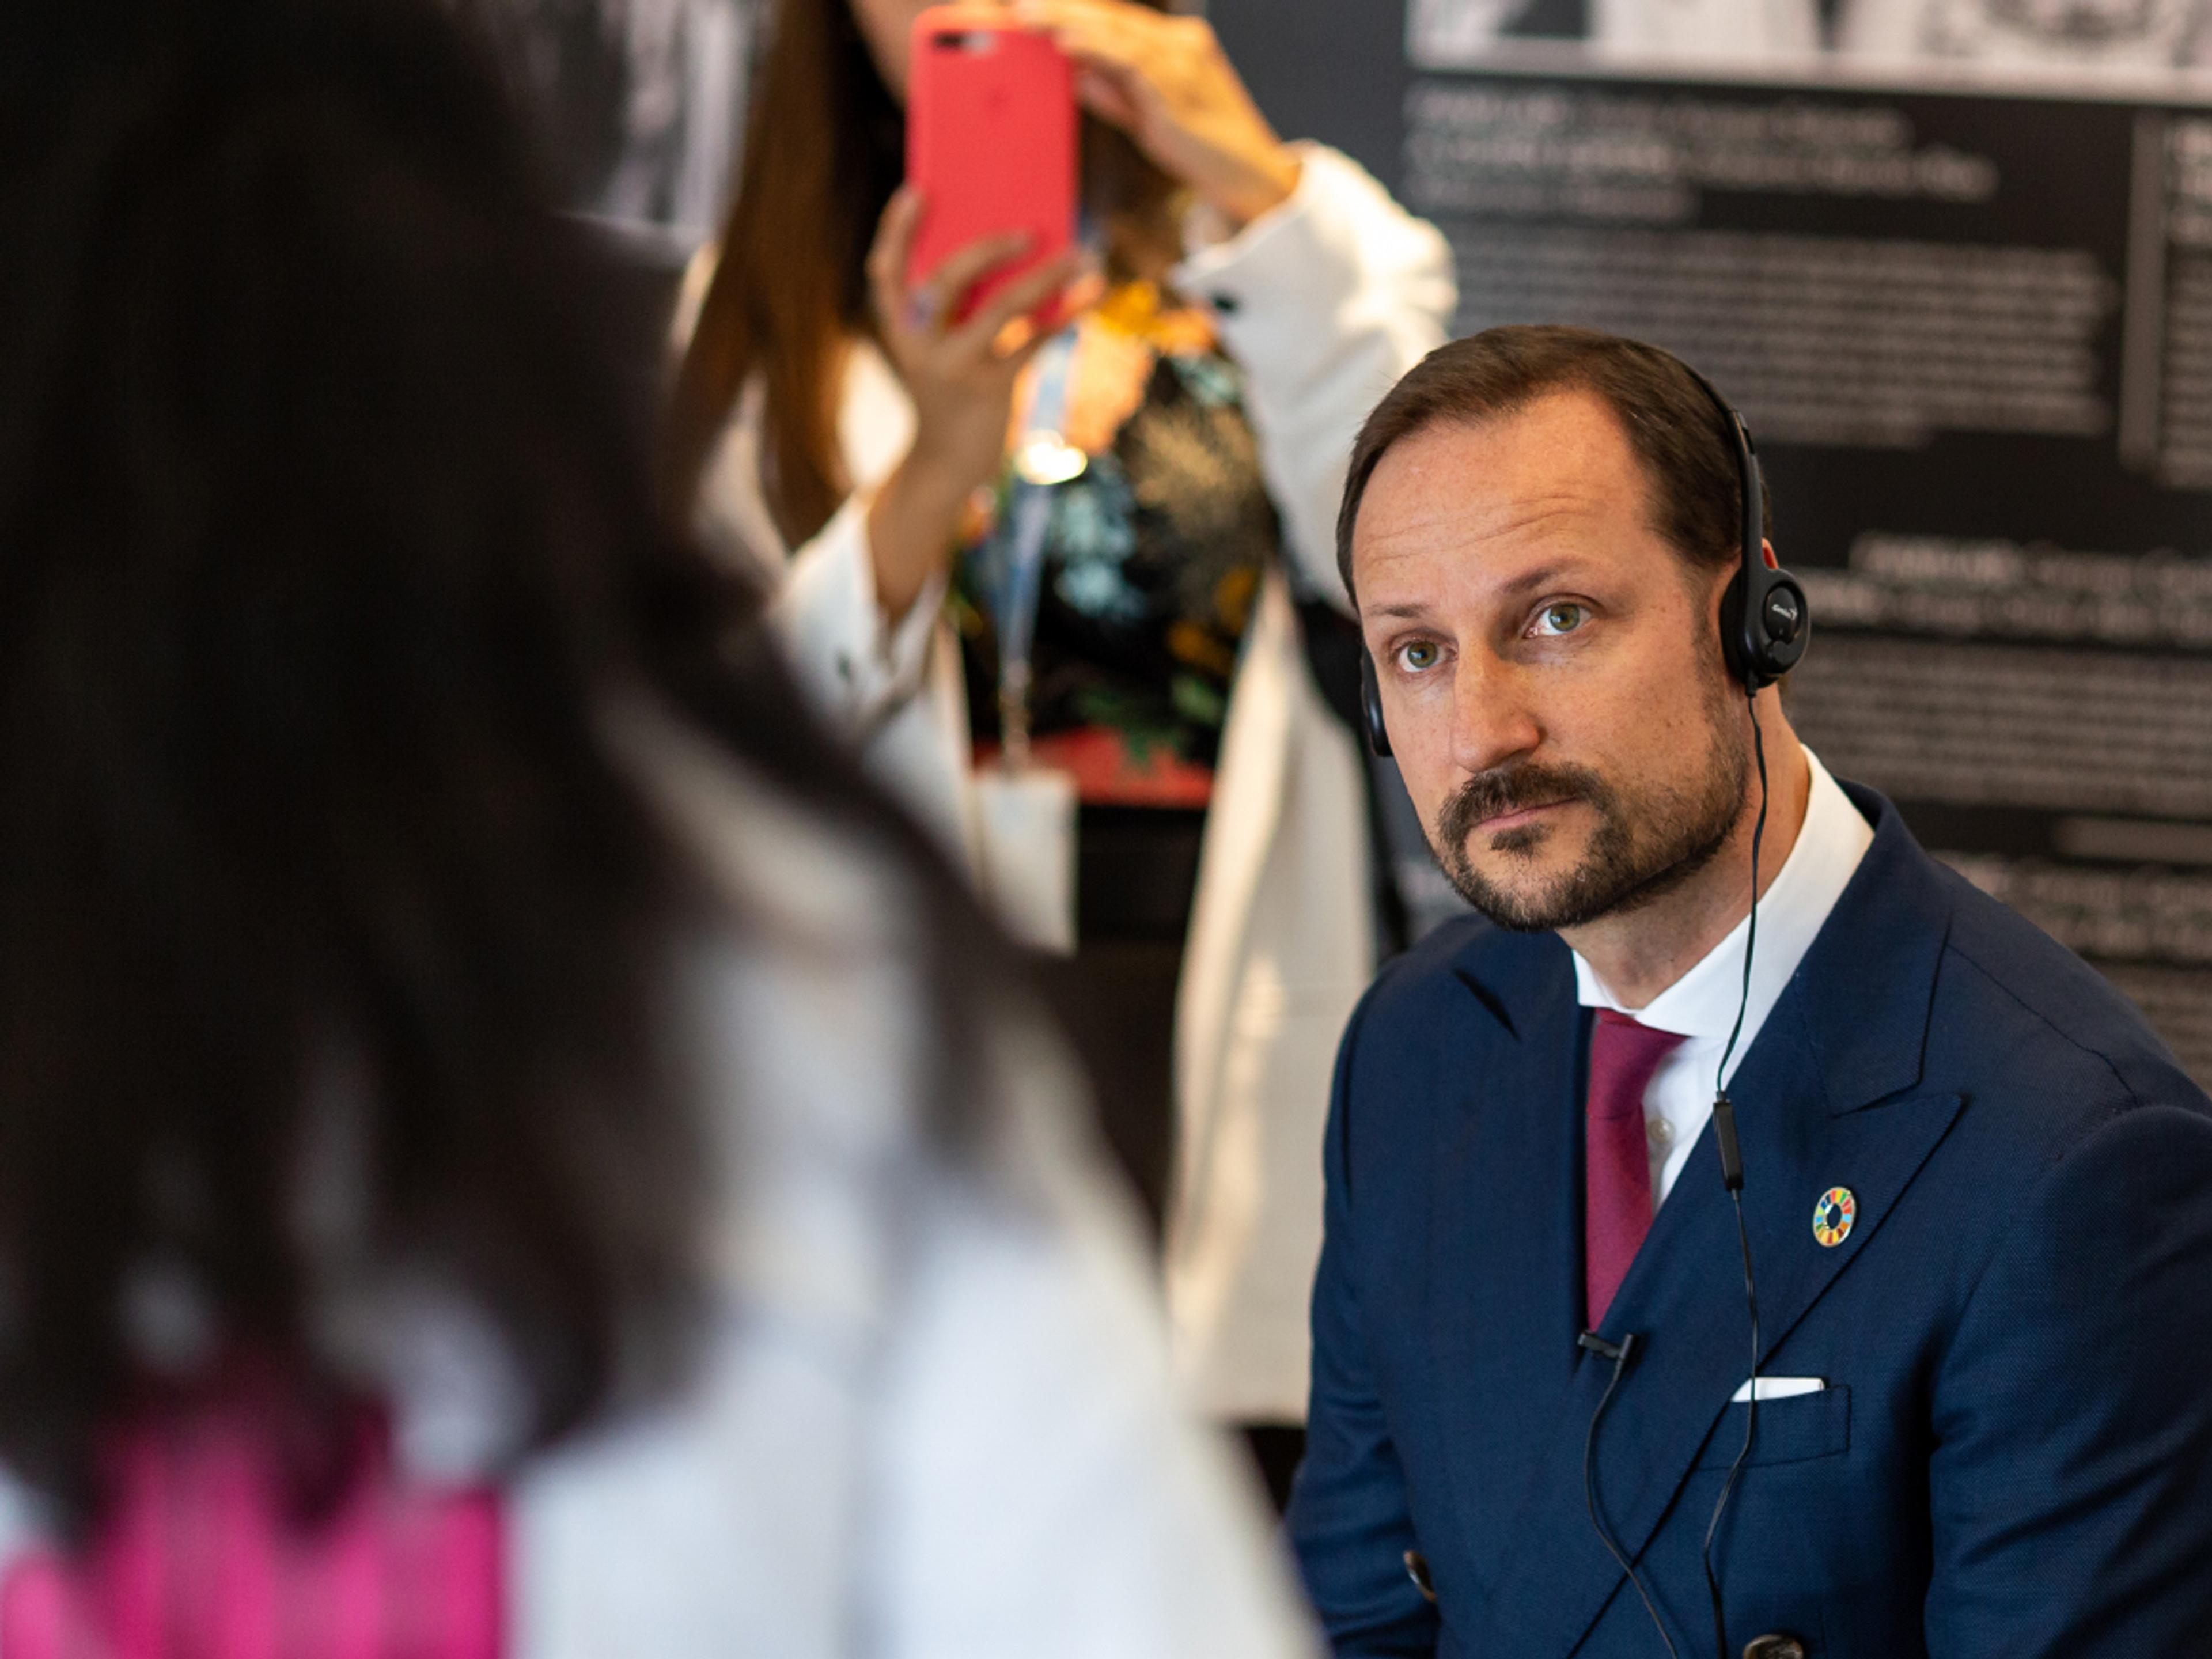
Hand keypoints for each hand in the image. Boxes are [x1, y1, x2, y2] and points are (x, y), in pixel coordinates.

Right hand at [862, 187, 1101, 619]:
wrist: (948, 461)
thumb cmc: (949, 386)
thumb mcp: (940, 344)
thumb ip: (960, 302)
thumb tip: (1020, 243)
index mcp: (898, 325)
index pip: (885, 271)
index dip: (897, 231)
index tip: (917, 190)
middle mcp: (918, 345)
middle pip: (948, 279)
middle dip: (989, 247)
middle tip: (1029, 230)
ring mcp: (953, 369)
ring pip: (1001, 309)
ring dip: (1045, 277)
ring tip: (1080, 254)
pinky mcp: (990, 390)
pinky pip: (1033, 343)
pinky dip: (1064, 317)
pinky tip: (1089, 296)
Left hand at [1014, 0, 1300, 229]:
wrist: (1248, 174)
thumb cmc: (1200, 148)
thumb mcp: (1147, 118)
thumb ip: (1114, 96)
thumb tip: (1079, 78)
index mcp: (1171, 44)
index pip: (1111, 15)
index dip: (1069, 6)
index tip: (1026, 6)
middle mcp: (1176, 42)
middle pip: (1107, 11)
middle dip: (1058, 4)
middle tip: (1013, 3)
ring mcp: (1178, 59)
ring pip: (1112, 27)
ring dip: (1064, 17)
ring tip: (1024, 13)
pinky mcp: (1174, 85)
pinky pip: (1126, 57)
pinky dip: (1094, 45)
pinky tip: (1064, 41)